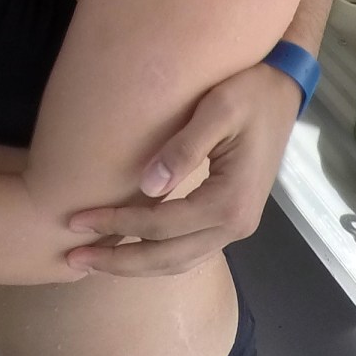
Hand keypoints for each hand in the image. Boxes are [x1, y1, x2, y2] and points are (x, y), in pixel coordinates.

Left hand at [66, 60, 299, 275]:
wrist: (284, 89)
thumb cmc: (250, 92)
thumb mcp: (218, 108)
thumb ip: (184, 148)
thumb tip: (147, 187)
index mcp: (230, 202)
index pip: (160, 225)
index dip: (116, 224)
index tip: (76, 220)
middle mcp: (236, 226)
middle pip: (168, 258)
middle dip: (118, 261)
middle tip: (72, 257)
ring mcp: (236, 227)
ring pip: (178, 261)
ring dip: (134, 266)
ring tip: (91, 261)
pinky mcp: (231, 219)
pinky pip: (188, 250)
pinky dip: (156, 255)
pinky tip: (128, 249)